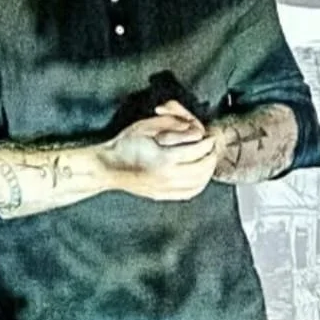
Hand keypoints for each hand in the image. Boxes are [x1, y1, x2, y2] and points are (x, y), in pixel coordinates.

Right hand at [98, 105, 216, 200]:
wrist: (107, 167)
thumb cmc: (123, 146)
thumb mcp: (146, 126)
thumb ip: (172, 124)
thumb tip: (192, 128)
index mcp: (165, 159)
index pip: (198, 151)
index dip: (208, 142)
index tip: (210, 136)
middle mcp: (168, 178)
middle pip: (203, 168)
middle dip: (211, 155)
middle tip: (211, 147)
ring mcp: (166, 189)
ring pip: (199, 183)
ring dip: (208, 170)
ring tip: (208, 159)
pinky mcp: (163, 195)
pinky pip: (190, 193)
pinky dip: (199, 185)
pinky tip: (200, 177)